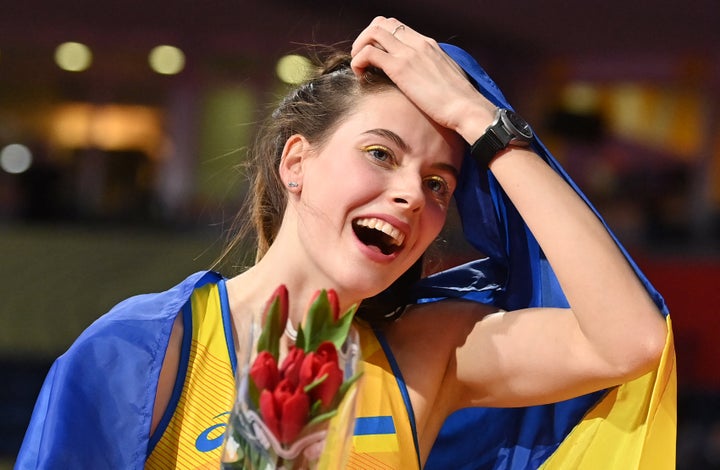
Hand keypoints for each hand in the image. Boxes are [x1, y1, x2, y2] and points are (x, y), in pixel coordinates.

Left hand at [350, 16, 494, 143]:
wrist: (466, 108)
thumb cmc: (459, 101)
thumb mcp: (446, 77)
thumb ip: (432, 71)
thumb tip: (425, 81)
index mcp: (428, 44)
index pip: (397, 27)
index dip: (380, 38)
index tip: (376, 57)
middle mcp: (418, 43)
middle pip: (382, 23)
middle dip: (366, 38)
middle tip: (364, 60)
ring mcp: (409, 53)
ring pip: (373, 32)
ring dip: (359, 47)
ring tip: (360, 67)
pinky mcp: (400, 68)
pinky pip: (369, 53)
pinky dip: (358, 61)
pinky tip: (361, 76)